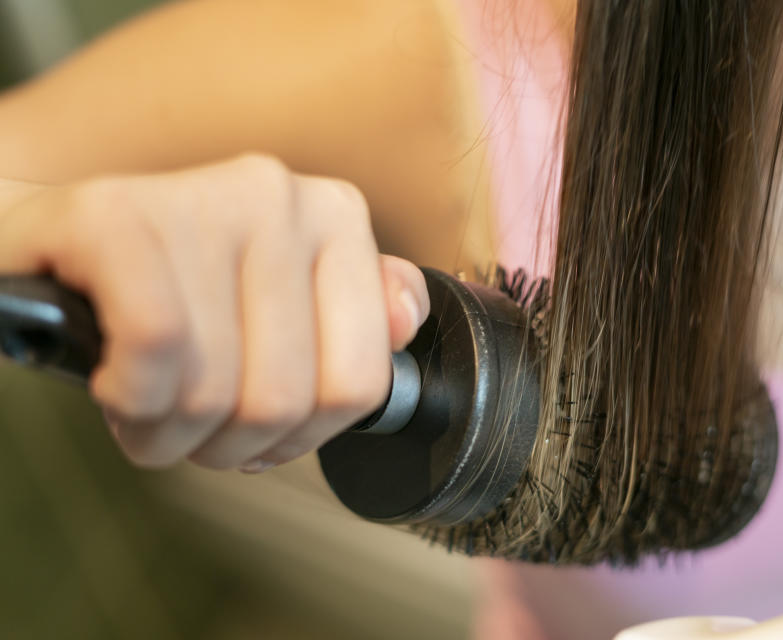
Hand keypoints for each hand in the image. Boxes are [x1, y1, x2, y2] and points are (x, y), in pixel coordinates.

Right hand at [0, 155, 429, 470]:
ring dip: (168, 433)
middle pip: (284, 399)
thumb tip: (403, 318)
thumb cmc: (172, 287)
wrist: (53, 248)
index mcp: (334, 217)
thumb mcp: (275, 298)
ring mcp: (202, 199)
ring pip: (217, 390)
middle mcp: (279, 195)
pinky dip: (131, 398)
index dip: (300, 438)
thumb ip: (358, 310)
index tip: (256, 430)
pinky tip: (115, 382)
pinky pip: (157, 349)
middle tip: (185, 426)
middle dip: (224, 443)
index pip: (359, 385)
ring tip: (145, 407)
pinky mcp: (116, 216)